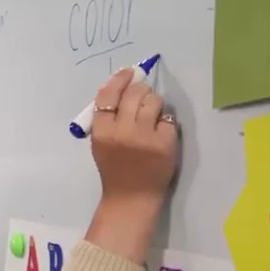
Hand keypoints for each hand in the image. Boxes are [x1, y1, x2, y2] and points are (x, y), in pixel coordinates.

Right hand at [90, 68, 178, 208]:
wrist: (131, 198)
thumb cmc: (115, 170)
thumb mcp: (101, 144)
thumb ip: (108, 119)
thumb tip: (125, 87)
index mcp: (101, 132)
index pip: (107, 95)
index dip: (118, 79)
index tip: (128, 72)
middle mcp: (122, 131)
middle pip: (133, 93)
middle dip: (140, 90)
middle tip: (143, 97)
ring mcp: (145, 136)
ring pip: (153, 101)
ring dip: (154, 104)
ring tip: (153, 116)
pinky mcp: (165, 142)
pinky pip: (168, 119)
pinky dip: (166, 123)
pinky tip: (161, 133)